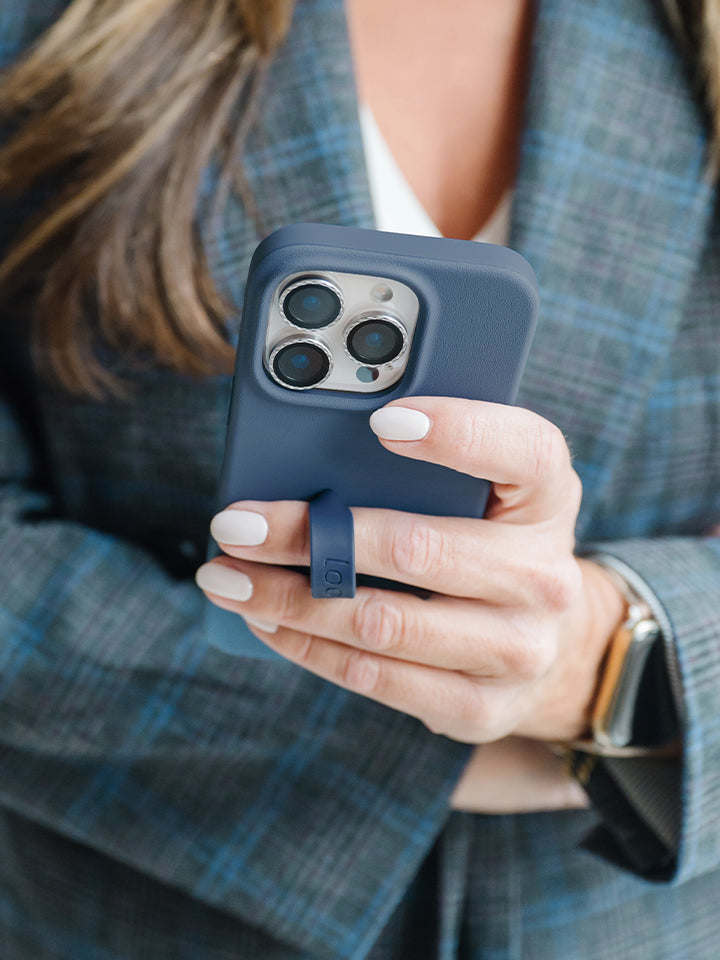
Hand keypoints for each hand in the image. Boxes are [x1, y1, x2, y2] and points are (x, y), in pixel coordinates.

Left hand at [196, 398, 625, 744]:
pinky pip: (376, 677)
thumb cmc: (490, 542)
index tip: (381, 422)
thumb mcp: (483, 491)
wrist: (548, 644)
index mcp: (547, 497)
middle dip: (311, 536)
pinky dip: (308, 647)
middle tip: (236, 524)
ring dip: (288, 601)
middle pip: (418, 549)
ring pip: (383, 624)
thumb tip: (306, 459)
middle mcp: (543, 576)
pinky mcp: (481, 707)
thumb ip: (425, 466)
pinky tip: (267, 621)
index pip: (523, 450)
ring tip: (227, 578)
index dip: (459, 433)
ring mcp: (517, 650)